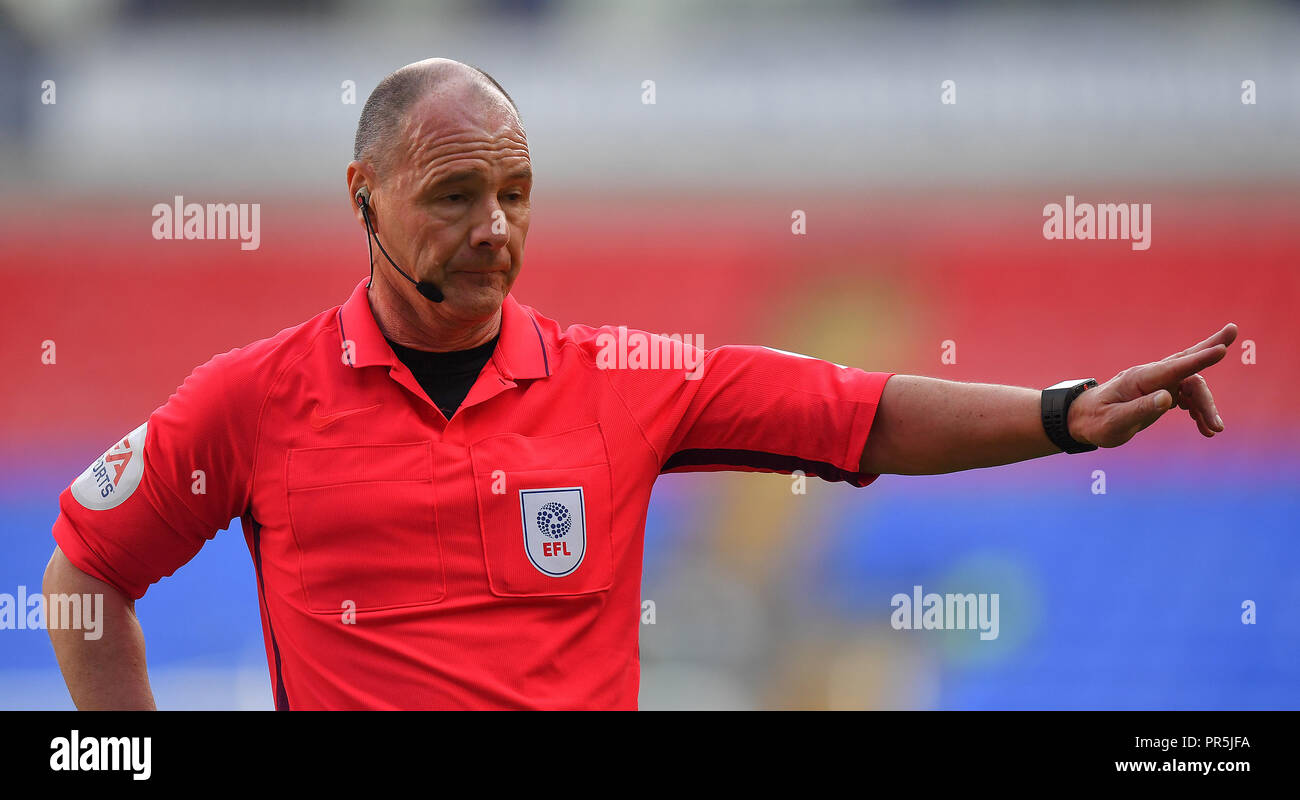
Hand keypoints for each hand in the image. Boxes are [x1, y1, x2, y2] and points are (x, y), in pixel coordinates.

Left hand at [1066, 323, 1236, 448]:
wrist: (1083, 419)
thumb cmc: (1096, 421)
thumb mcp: (1114, 423)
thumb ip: (1139, 410)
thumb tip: (1168, 399)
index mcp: (1139, 379)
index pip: (1173, 367)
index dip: (1198, 359)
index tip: (1220, 349)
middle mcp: (1151, 376)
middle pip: (1187, 365)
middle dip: (1210, 350)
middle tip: (1233, 331)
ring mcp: (1158, 384)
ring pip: (1192, 387)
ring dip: (1206, 407)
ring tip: (1214, 430)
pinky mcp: (1161, 393)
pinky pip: (1188, 398)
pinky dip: (1199, 412)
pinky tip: (1205, 429)